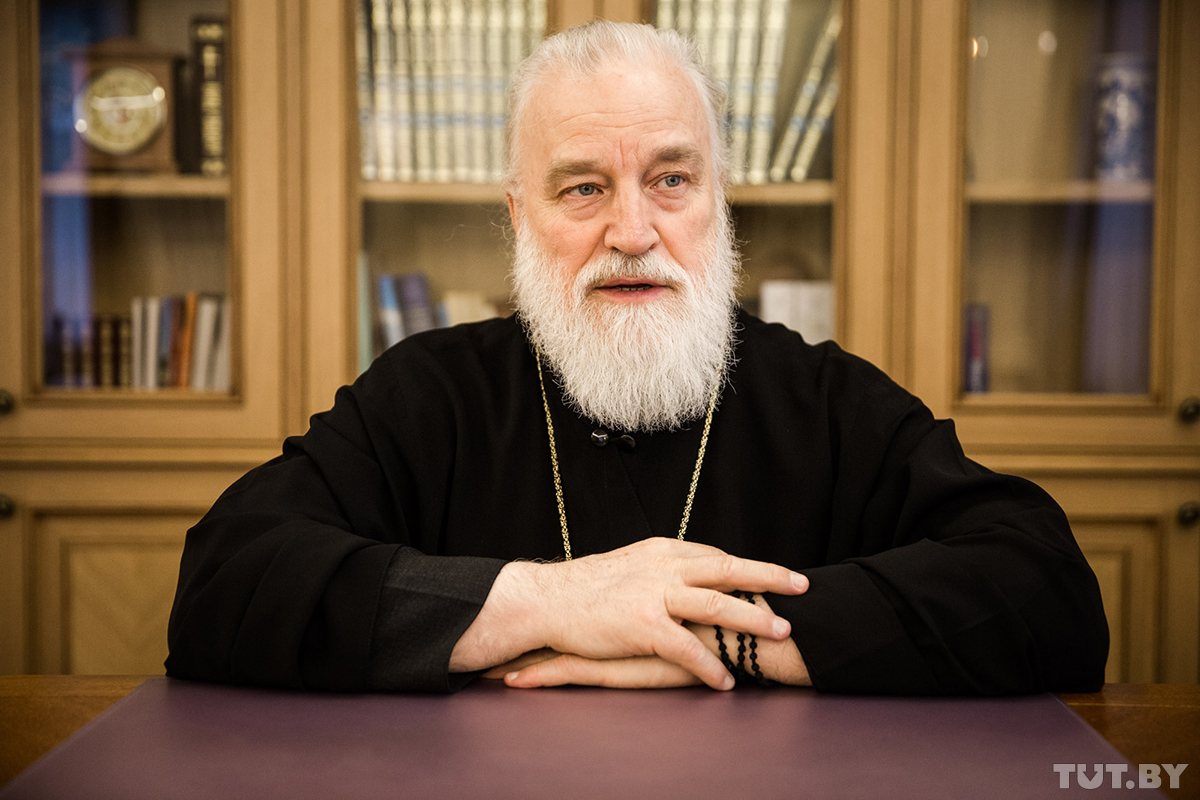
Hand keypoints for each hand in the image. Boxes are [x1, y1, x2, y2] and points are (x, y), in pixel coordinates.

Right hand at [452, 538, 807, 689]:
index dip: (746, 567)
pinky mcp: (643, 626)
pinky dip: (710, 666)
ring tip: (781, 632)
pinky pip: (687, 648)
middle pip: (727, 568)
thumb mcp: (630, 566)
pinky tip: (724, 682)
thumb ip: (661, 569)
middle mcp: (663, 566)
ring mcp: (654, 595)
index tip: (772, 575)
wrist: (547, 600)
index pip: (714, 556)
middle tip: (802, 586)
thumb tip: (688, 574)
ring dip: (752, 619)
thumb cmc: (586, 588)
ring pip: (716, 603)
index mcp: (662, 551)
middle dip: (768, 577)